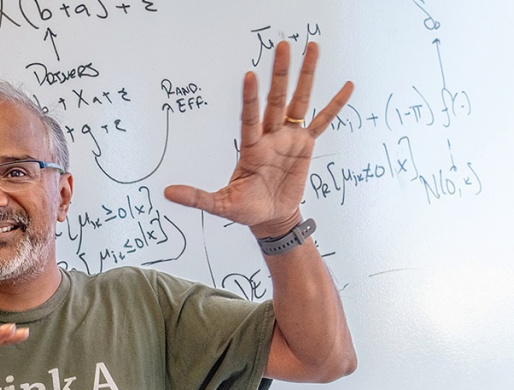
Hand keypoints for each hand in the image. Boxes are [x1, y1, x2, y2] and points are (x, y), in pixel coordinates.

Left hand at [164, 41, 353, 237]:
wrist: (270, 219)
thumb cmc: (245, 210)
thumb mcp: (220, 205)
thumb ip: (196, 197)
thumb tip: (167, 194)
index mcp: (251, 148)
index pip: (250, 118)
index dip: (250, 98)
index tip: (249, 76)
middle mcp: (270, 137)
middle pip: (277, 100)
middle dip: (280, 74)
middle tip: (282, 46)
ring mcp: (289, 139)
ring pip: (299, 102)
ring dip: (306, 76)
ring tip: (312, 48)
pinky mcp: (306, 146)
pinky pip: (322, 121)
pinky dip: (334, 105)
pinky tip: (346, 86)